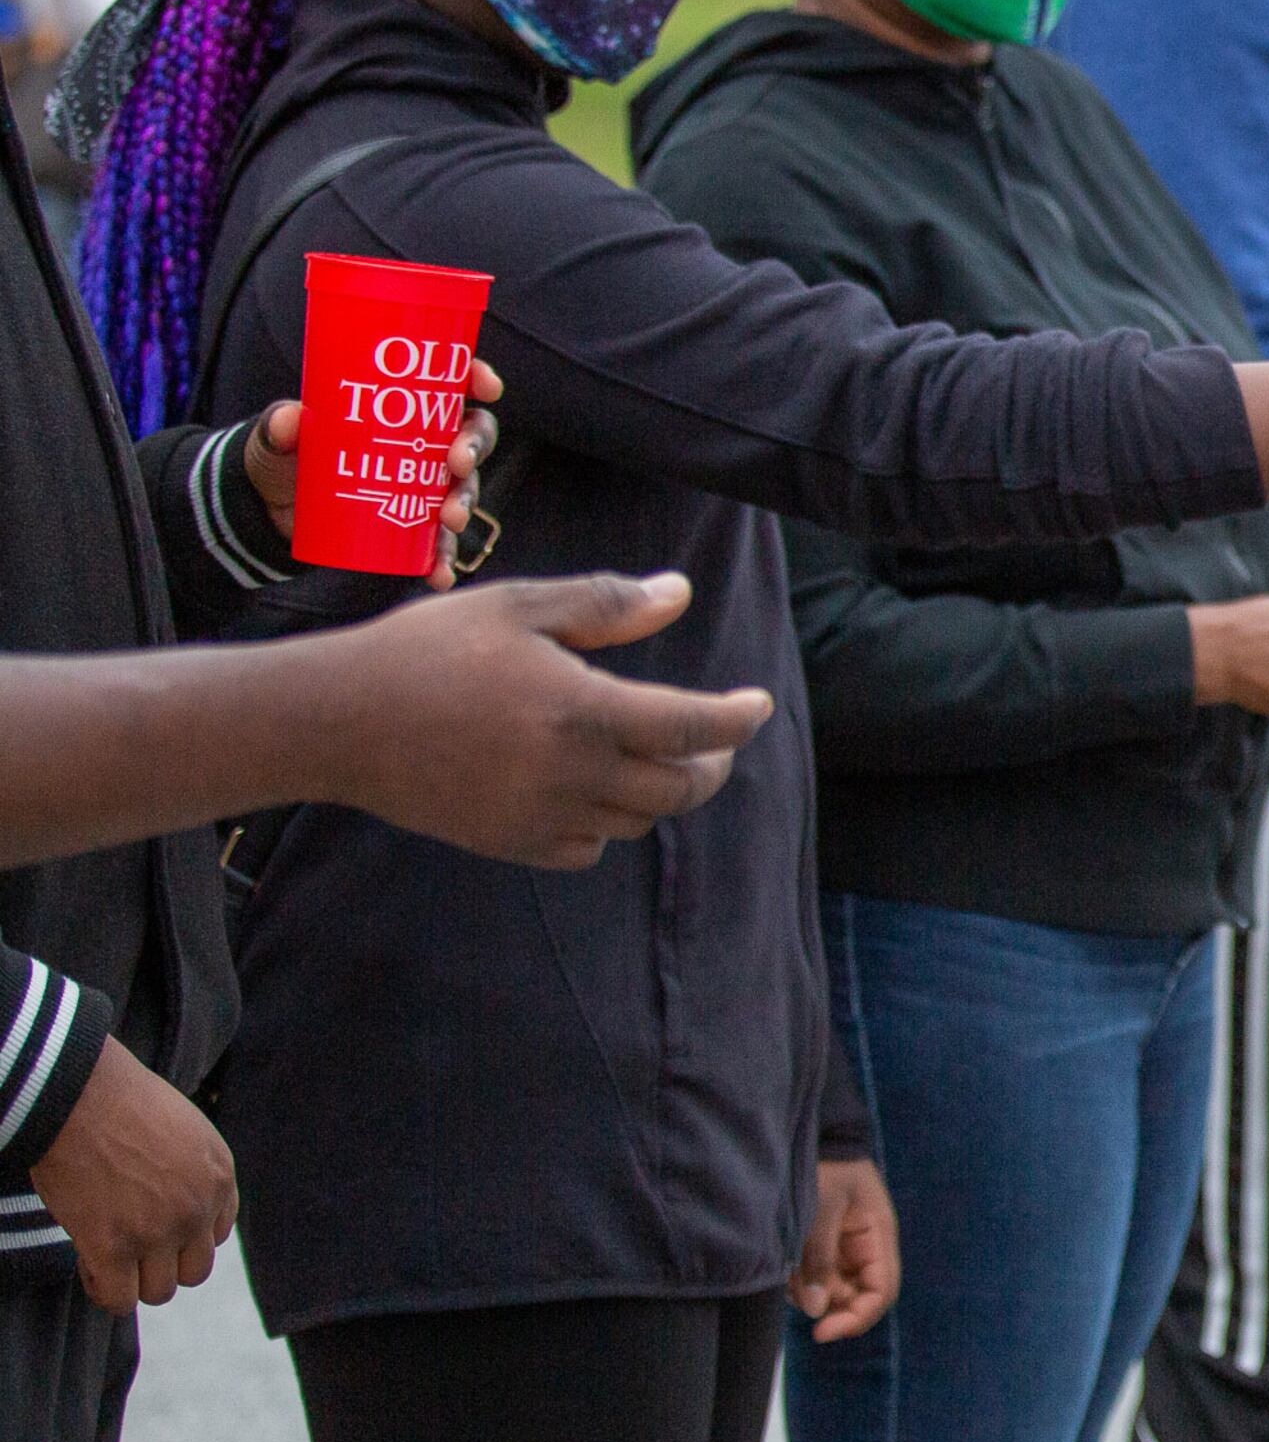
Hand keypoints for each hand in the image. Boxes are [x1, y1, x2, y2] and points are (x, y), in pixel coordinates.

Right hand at [26, 1039, 234, 1314]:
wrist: (79, 1094)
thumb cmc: (120, 1103)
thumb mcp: (185, 1130)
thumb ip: (191, 1171)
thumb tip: (171, 1203)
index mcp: (220, 1177)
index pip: (216, 1236)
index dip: (182, 1238)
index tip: (152, 1227)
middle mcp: (197, 1210)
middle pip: (194, 1272)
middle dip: (162, 1266)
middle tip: (128, 1248)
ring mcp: (157, 1232)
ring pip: (159, 1292)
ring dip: (132, 1282)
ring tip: (106, 1257)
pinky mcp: (112, 1248)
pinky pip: (118, 1300)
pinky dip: (103, 1291)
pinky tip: (88, 1265)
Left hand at [244, 357, 507, 588]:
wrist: (270, 512)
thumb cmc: (283, 460)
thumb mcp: (275, 440)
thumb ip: (278, 428)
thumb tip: (290, 420)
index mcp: (400, 409)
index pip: (450, 386)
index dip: (476, 380)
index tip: (487, 388)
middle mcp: (421, 444)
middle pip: (470, 436)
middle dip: (474, 448)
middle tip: (458, 463)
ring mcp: (421, 487)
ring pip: (462, 488)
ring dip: (466, 502)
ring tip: (451, 519)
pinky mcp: (412, 526)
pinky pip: (439, 543)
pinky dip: (443, 559)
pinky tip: (439, 575)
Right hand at [312, 572, 777, 867]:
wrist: (336, 721)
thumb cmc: (427, 648)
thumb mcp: (518, 607)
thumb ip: (606, 604)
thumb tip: (679, 593)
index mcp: (582, 710)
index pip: (694, 728)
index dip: (738, 719)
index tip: (759, 704)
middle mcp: (570, 774)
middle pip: (679, 788)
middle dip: (711, 763)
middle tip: (713, 739)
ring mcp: (539, 816)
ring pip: (637, 821)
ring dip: (659, 791)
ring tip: (651, 754)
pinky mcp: (508, 843)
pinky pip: (587, 848)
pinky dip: (607, 824)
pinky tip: (593, 790)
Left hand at [790, 1157, 898, 1342]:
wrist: (819, 1135)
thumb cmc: (826, 1166)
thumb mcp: (821, 1209)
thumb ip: (819, 1258)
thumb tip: (816, 1310)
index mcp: (878, 1238)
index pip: (881, 1293)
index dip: (856, 1319)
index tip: (821, 1332)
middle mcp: (867, 1250)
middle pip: (857, 1298)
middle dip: (827, 1307)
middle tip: (795, 1295)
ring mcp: (847, 1250)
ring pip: (833, 1292)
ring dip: (808, 1292)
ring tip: (786, 1270)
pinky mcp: (827, 1248)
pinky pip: (817, 1278)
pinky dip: (800, 1280)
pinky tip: (785, 1263)